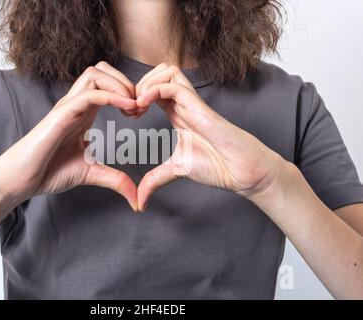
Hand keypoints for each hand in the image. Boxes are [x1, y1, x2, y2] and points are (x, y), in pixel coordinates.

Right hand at [0, 62, 138, 210]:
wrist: (20, 180)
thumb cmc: (49, 172)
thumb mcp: (91, 174)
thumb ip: (115, 180)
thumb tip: (136, 198)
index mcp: (84, 113)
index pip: (108, 84)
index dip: (129, 93)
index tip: (140, 114)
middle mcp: (76, 104)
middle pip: (103, 69)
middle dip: (126, 82)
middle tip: (138, 107)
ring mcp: (68, 107)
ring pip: (96, 73)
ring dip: (120, 86)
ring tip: (132, 108)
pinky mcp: (61, 115)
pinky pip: (89, 94)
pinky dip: (112, 96)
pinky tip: (127, 109)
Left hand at [135, 64, 286, 210]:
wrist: (240, 172)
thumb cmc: (216, 166)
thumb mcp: (175, 170)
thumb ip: (155, 180)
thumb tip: (139, 201)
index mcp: (177, 113)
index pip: (154, 88)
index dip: (137, 95)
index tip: (128, 115)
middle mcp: (184, 104)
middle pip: (160, 71)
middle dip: (139, 84)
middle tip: (131, 108)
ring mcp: (192, 104)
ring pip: (167, 71)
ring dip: (147, 83)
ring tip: (138, 105)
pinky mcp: (200, 108)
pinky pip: (174, 85)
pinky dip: (154, 90)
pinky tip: (144, 106)